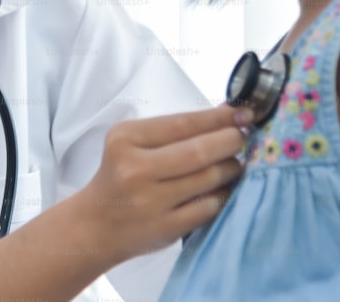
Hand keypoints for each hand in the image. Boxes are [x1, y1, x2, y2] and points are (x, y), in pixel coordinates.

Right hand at [74, 104, 251, 262]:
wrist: (97, 224)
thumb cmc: (121, 176)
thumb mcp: (134, 143)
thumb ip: (177, 129)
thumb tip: (226, 113)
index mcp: (125, 139)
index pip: (182, 123)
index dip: (217, 118)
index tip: (242, 114)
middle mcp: (135, 169)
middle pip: (198, 151)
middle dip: (230, 141)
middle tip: (242, 138)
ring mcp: (150, 202)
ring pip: (208, 179)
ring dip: (231, 168)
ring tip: (234, 164)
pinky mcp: (165, 228)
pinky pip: (209, 206)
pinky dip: (224, 194)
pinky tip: (224, 188)